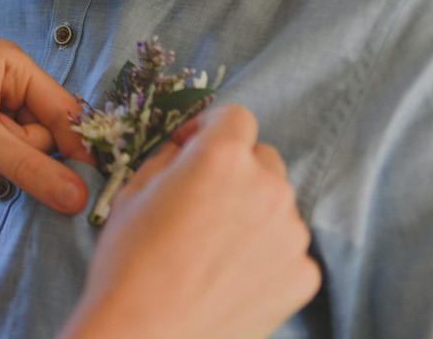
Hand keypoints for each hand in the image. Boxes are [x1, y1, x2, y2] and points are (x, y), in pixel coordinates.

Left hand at [0, 40, 92, 214]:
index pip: (62, 107)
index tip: (90, 178)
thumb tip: (79, 198)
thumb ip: (31, 168)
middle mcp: (2, 80)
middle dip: (25, 151)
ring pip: (23, 149)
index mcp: (10, 62)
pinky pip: (2, 158)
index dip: (75, 143)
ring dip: (4, 162)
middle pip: (45, 131)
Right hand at [61, 105, 320, 338]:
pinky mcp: (304, 275)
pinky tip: (229, 275)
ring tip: (212, 247)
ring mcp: (292, 234)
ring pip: (276, 205)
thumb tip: (186, 150)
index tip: (192, 147)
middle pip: (262, 158)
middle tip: (201, 200)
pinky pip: (287, 249)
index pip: (236, 116)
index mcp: (221, 157)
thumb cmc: (128, 262)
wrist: (145, 335)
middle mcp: (267, 187)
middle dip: (235, 169)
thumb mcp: (133, 191)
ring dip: (251, 212)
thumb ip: (169, 159)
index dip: (209, 127)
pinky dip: (264, 255)